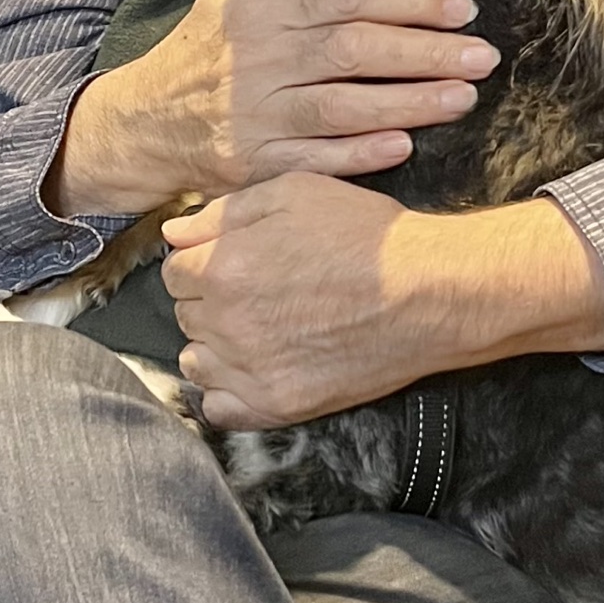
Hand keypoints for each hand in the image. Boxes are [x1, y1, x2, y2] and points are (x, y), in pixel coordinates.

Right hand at [43, 0, 499, 216]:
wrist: (144, 121)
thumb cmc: (205, 52)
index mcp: (264, 8)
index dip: (409, 2)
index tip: (462, 8)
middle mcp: (262, 58)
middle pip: (355, 51)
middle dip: (425, 52)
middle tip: (482, 55)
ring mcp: (257, 114)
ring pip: (343, 106)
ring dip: (409, 102)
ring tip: (462, 98)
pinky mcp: (254, 162)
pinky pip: (315, 159)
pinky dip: (360, 153)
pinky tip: (404, 145)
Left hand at [161, 174, 603, 427]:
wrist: (429, 291)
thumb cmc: (367, 235)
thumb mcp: (294, 192)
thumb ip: (223, 212)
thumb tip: (174, 234)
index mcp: (222, 267)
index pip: (174, 271)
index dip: (204, 261)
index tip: (237, 261)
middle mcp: (227, 323)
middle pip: (186, 315)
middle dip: (212, 300)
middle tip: (260, 290)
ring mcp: (251, 369)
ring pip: (198, 362)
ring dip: (216, 345)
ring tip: (260, 330)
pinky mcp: (279, 405)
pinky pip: (222, 410)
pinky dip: (229, 392)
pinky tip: (256, 369)